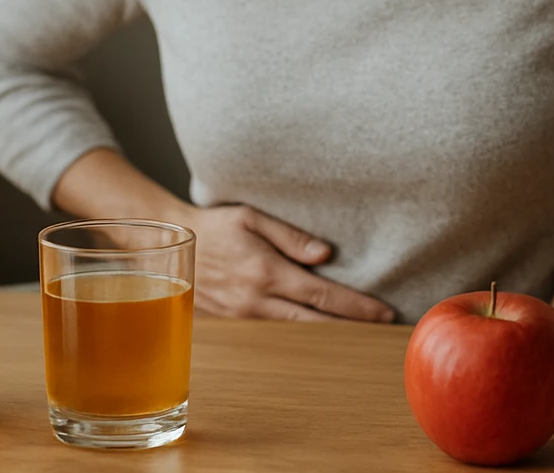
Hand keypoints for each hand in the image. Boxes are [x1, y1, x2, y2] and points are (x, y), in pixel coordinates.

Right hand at [185, 203, 395, 323]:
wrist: (171, 245)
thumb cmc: (215, 225)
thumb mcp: (251, 218)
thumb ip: (290, 236)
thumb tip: (324, 254)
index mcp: (266, 272)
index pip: (322, 294)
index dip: (356, 306)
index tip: (383, 313)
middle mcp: (256, 300)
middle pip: (315, 321)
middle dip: (350, 327)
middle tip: (382, 331)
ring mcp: (244, 315)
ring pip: (296, 332)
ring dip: (328, 334)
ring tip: (359, 334)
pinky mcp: (235, 322)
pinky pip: (275, 332)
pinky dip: (300, 334)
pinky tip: (319, 332)